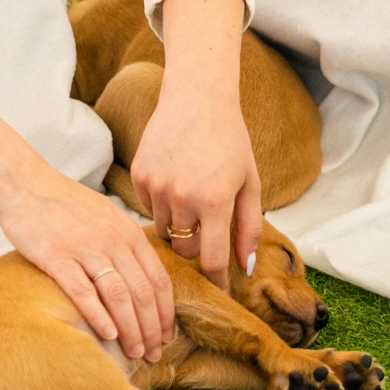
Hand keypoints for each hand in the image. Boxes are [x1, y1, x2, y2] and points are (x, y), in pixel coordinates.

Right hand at [0, 163, 173, 359]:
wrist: (24, 183)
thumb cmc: (64, 203)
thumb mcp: (106, 216)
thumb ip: (125, 243)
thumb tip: (141, 277)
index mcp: (128, 232)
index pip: (159, 280)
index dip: (166, 313)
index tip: (167, 337)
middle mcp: (113, 240)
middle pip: (143, 292)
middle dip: (152, 329)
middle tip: (154, 354)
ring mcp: (85, 248)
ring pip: (119, 296)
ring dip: (131, 329)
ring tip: (135, 353)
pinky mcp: (57, 256)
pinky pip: (84, 291)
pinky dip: (99, 316)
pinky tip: (108, 336)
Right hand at [131, 61, 263, 288]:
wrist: (197, 98)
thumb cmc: (231, 140)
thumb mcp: (250, 183)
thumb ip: (250, 227)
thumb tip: (245, 267)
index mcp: (215, 202)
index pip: (211, 260)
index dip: (216, 280)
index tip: (218, 291)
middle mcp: (183, 198)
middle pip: (185, 250)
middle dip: (197, 249)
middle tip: (207, 234)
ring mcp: (157, 187)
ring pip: (166, 231)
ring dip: (180, 227)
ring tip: (192, 201)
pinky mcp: (139, 176)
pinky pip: (150, 208)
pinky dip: (163, 205)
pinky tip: (175, 182)